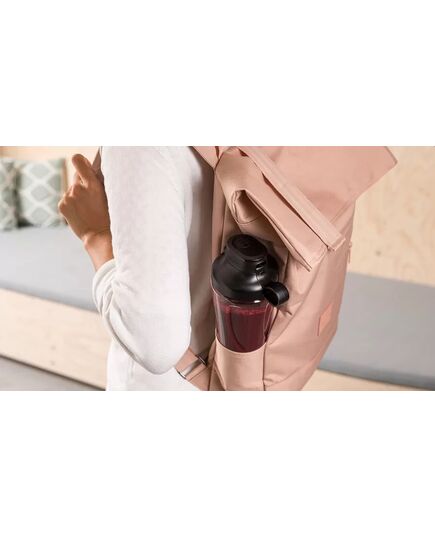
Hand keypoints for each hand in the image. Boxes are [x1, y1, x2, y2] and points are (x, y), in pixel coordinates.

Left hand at [59, 154, 112, 269]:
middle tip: (92, 196)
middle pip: (76, 176)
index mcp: (92, 184)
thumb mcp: (110, 196)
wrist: (99, 236)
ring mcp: (68, 197)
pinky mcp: (62, 205)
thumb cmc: (110, 216)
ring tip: (88, 208)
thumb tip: (95, 168)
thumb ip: (100, 181)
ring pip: (72, 189)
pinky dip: (72, 204)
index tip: (86, 167)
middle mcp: (77, 189)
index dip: (81, 162)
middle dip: (83, 182)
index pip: (77, 160)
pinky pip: (66, 198)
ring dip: (78, 195)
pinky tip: (81, 213)